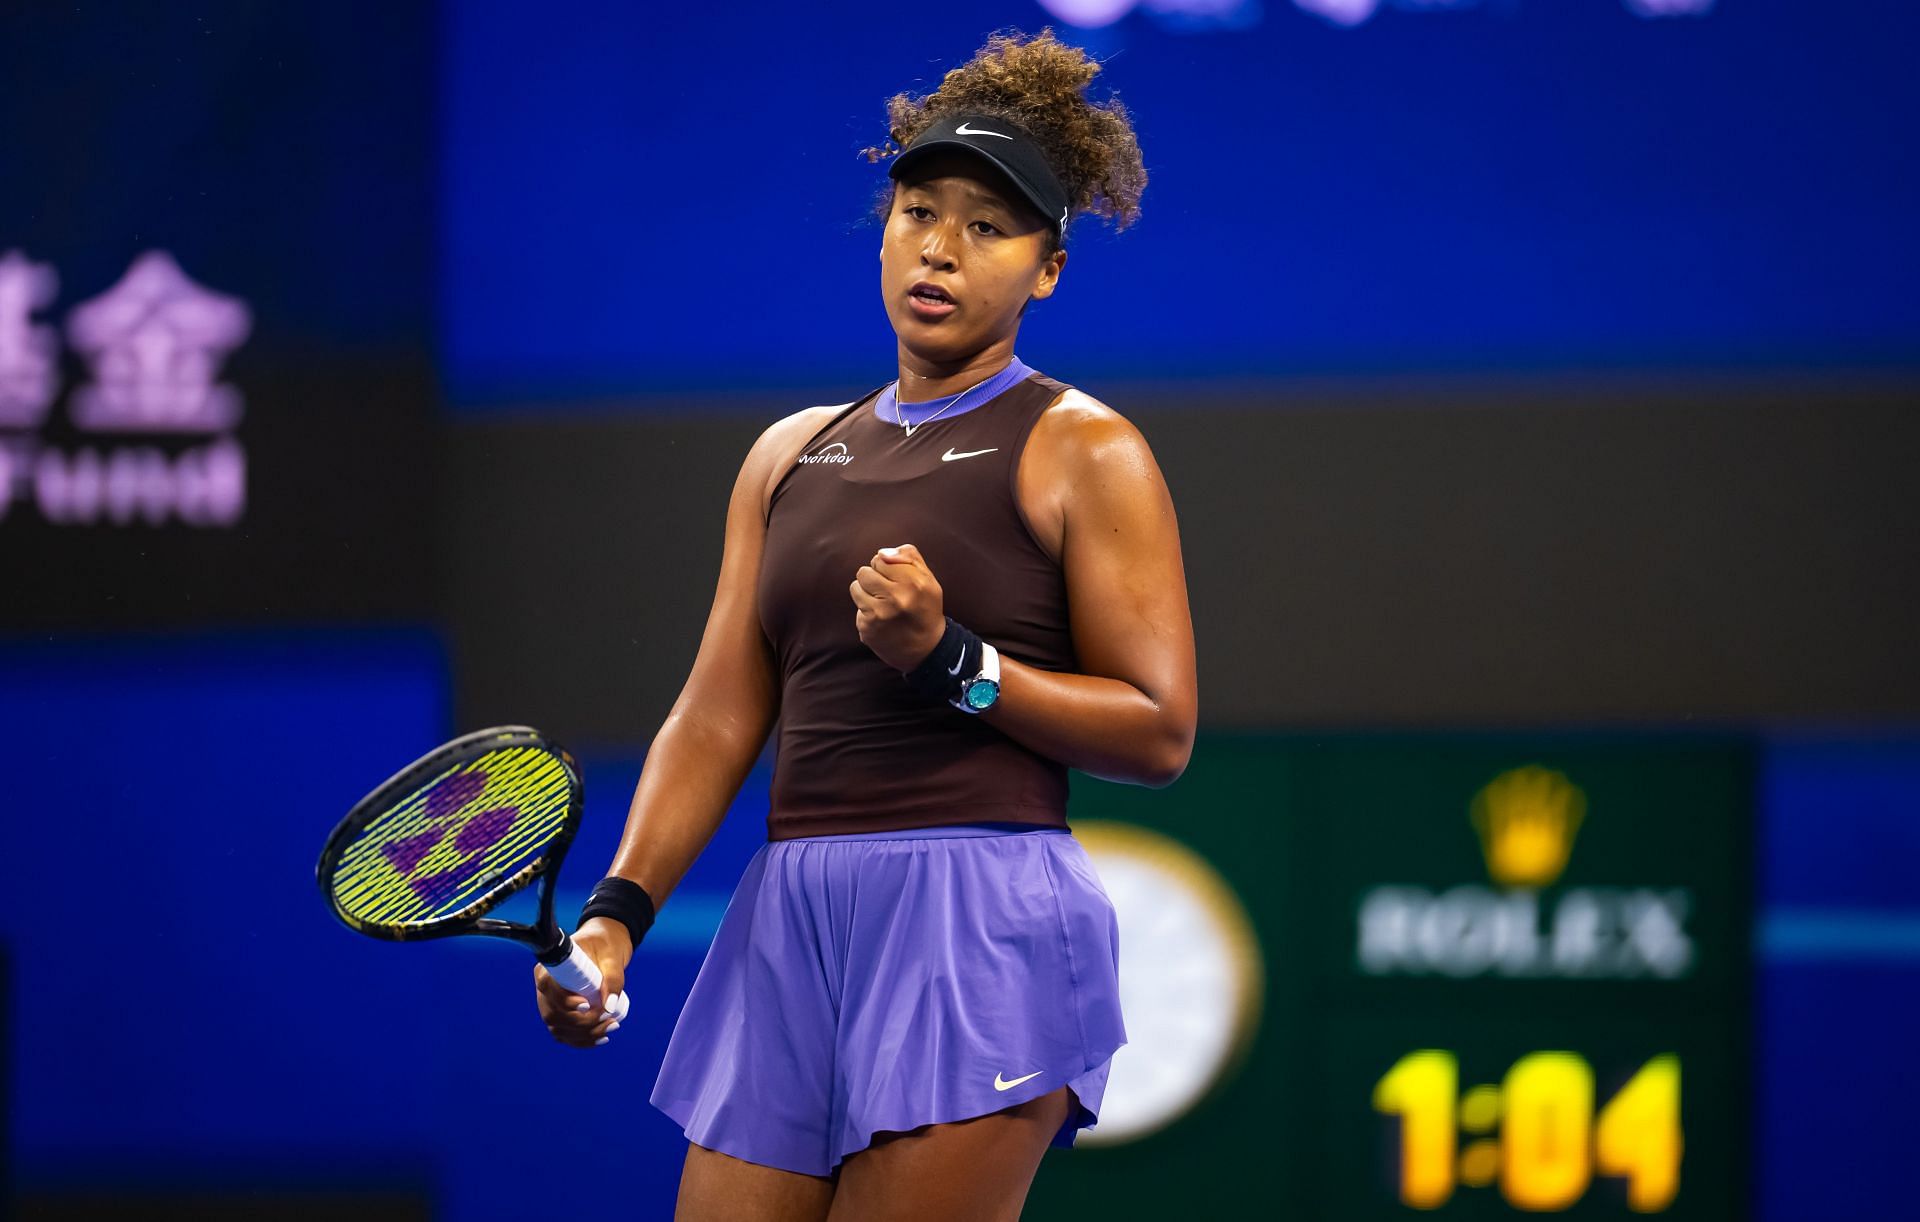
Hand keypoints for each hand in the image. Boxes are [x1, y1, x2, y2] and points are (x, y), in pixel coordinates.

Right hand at [533, 916, 630, 1047]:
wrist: (604, 947)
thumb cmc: (605, 947)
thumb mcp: (612, 958)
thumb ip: (613, 979)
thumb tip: (609, 1007)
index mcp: (551, 966)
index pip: (547, 987)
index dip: (563, 1001)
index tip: (586, 1005)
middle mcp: (545, 986)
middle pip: (552, 1014)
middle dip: (581, 1023)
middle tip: (609, 1018)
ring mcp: (550, 1003)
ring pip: (558, 1028)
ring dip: (585, 1035)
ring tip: (612, 1027)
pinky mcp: (560, 1013)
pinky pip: (564, 1033)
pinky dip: (582, 1040)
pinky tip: (601, 1038)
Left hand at [849, 543, 946, 671]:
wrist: (927, 649)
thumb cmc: (926, 609)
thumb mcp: (928, 579)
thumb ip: (909, 557)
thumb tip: (883, 552)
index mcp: (913, 582)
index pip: (880, 559)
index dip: (886, 566)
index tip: (894, 577)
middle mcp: (895, 598)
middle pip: (863, 572)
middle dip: (873, 578)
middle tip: (886, 590)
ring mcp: (878, 615)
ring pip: (855, 588)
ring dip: (866, 593)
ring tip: (881, 602)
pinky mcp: (866, 629)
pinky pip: (857, 609)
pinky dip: (866, 612)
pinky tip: (881, 619)